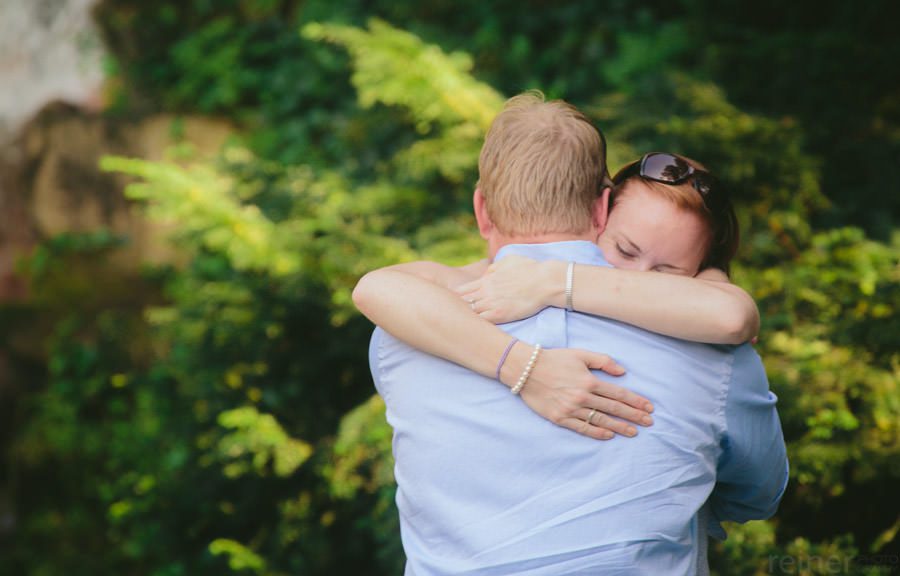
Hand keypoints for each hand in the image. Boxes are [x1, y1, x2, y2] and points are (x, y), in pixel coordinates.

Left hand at [456, 255, 555, 322]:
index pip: (462, 291)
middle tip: (458, 315)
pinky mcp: (501, 315)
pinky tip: (479, 327)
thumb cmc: (530, 269)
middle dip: (460, 309)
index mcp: (486, 280)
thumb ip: (493, 268)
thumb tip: (485, 275)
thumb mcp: (507, 261)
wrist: (545, 282)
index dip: (458, 298)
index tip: (457, 303)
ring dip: (469, 318)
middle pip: (463, 303)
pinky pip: (482, 322)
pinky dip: (479, 324)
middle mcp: (486, 292)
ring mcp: (492, 304)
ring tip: (467, 324)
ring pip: (471, 314)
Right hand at [516, 347, 653, 440]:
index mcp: (589, 380)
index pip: (618, 393)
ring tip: (633, 432)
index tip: (649, 408)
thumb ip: (603, 361)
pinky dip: (597, 432)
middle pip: (613, 408)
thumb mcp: (580, 354)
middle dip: (633, 416)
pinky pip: (582, 428)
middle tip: (649, 423)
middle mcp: (582, 397)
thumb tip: (622, 372)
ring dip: (619, 427)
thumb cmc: (553, 359)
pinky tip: (609, 435)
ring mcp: (571, 409)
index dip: (636, 401)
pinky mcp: (560, 418)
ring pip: (601, 420)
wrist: (525, 369)